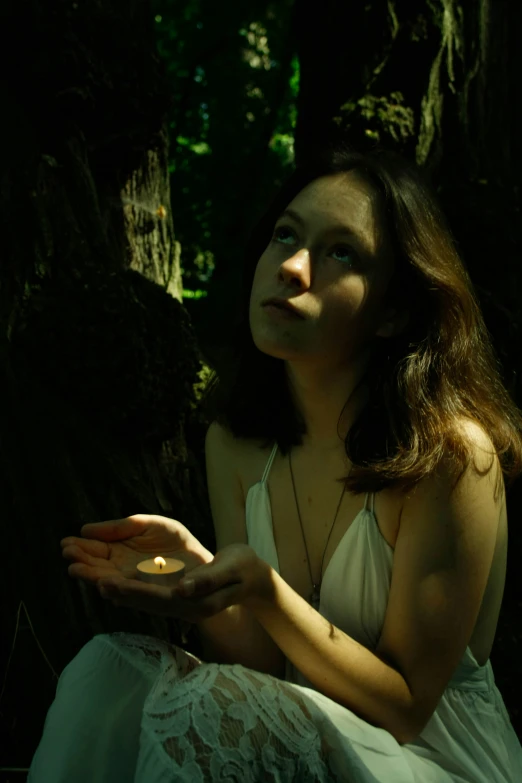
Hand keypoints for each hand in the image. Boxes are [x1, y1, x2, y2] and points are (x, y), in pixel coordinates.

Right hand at [61, 514, 212, 587]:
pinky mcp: (148, 597)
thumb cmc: (176, 543)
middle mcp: (122, 571)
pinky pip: (131, 595)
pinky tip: (106, 585)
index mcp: (120, 552)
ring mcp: (134, 586)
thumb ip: (122, 526)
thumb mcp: (149, 525)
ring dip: (94, 578)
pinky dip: (118, 591)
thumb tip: (86, 529)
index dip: (81, 547)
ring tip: (78, 571)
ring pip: (110, 583)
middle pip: (97, 568)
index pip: (95, 550)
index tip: (67, 543)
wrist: (203, 563)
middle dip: (82, 562)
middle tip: (69, 556)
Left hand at [91, 543, 273, 620]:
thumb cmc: (244, 570)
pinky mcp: (170, 597)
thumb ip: (208, 580)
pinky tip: (101, 576)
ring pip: (132, 596)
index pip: (154, 598)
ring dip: (105, 584)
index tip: (103, 582)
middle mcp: (178, 607)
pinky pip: (139, 592)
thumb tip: (183, 590)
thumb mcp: (232, 569)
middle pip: (135, 598)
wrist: (253, 580)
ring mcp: (173, 604)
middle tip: (75, 570)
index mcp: (193, 602)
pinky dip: (119, 584)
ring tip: (78, 570)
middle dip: (105, 585)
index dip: (128, 591)